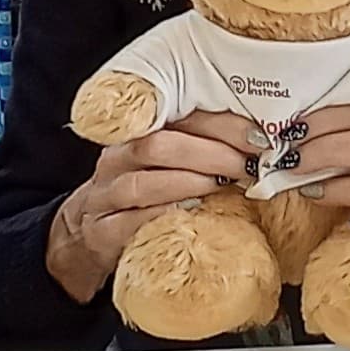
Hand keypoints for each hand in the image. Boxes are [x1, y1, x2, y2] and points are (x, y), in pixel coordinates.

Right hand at [45, 112, 257, 301]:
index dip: (220, 124)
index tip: (258, 137)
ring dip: (191, 182)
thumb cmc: (142, 195)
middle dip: (211, 154)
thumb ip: (202, 151)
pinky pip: (130, 222)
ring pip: (143, 182)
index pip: (177, 116)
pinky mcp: (100, 232)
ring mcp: (104, 196)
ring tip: (225, 187)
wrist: (87, 233)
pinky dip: (164, 216)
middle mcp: (116, 159)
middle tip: (247, 166)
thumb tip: (263, 147)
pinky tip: (192, 214)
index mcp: (136, 134)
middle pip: (159, 145)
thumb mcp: (167, 165)